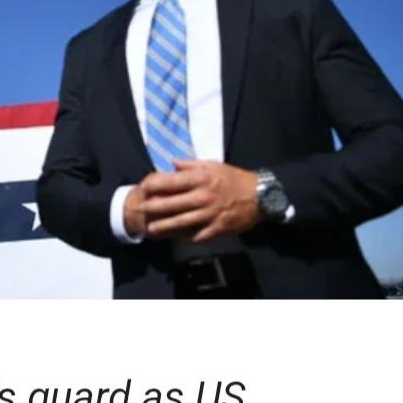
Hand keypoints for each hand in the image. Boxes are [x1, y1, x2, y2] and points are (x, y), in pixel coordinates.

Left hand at [135, 161, 260, 244]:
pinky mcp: (218, 227)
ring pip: (183, 222)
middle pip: (173, 203)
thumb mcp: (213, 164)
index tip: (143, 187)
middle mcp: (203, 196)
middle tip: (142, 210)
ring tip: (152, 229)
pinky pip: (199, 235)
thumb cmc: (234, 178)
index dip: (154, 184)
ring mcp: (210, 213)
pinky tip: (176, 239)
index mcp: (201, 178)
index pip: (171, 181)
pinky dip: (187, 237)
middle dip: (155, 208)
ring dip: (165, 226)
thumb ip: (190, 164)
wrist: (260, 195)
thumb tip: (171, 162)